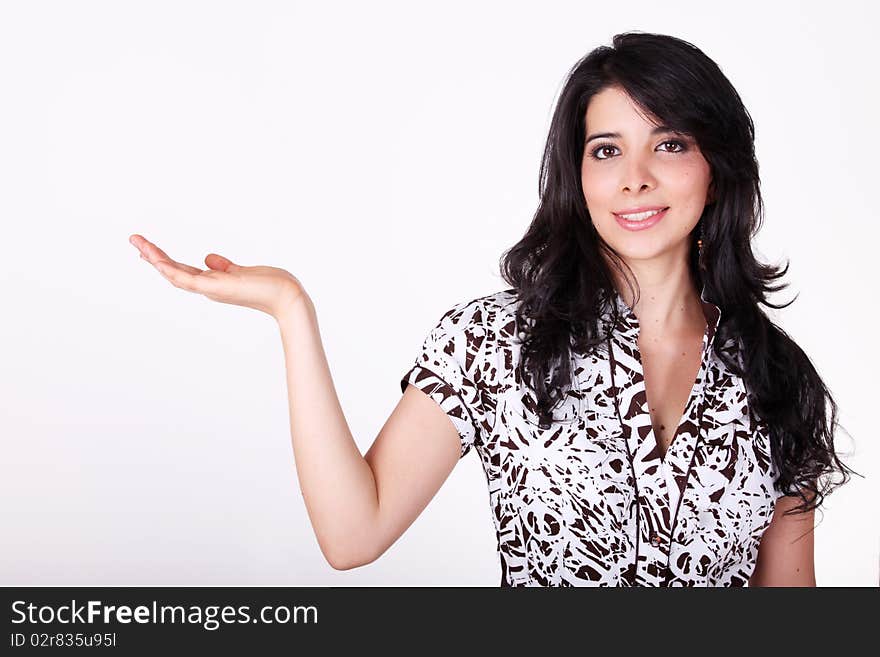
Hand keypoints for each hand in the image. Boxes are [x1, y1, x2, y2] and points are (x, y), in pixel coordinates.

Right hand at [129, 234, 306, 317]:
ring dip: (155, 259)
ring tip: (137, 243)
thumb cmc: (271, 285)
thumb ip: (224, 266)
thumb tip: (208, 258)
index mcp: (214, 282)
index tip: (147, 250)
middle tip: (133, 240)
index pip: (183, 271)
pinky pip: (188, 280)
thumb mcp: (242, 271)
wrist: (287, 296)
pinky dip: (171, 271)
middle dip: (152, 256)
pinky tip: (156, 260)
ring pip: (175, 274)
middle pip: (173, 272)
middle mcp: (209, 287)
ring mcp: (211, 289)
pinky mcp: (217, 288)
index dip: (164, 261)